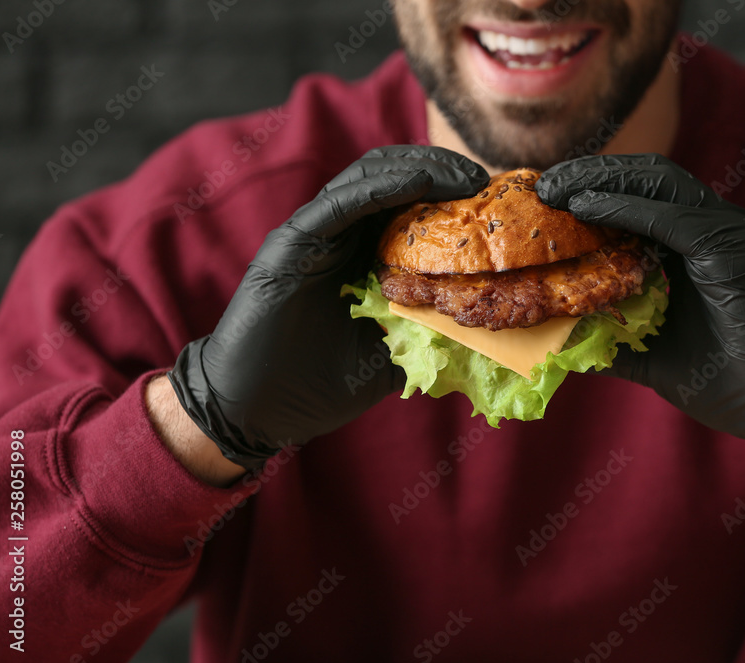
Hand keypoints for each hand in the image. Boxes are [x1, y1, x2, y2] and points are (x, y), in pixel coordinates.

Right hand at [167, 146, 488, 467]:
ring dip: (420, 169)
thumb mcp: (389, 360)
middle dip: (440, 168)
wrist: (254, 412)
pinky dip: (384, 187)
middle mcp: (336, 237)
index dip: (448, 191)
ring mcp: (312, 235)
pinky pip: (343, 202)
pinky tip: (421, 182)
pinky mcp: (292, 242)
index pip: (406, 203)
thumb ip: (423, 339)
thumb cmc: (315, 388)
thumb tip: (481, 335)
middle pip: (391, 177)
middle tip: (482, 178)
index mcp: (358, 257)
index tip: (491, 198)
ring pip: (369, 177)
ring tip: (462, 176)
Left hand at [538, 154, 744, 503]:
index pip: (643, 199)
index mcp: (703, 245)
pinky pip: (671, 217)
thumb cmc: (735, 385)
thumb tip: (559, 341)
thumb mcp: (655, 357)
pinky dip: (624, 208)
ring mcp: (732, 233)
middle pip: (647, 180)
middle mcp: (719, 228)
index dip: (594, 191)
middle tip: (542, 185)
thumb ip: (613, 341)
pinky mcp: (736, 248)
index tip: (546, 200)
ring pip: (658, 184)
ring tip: (555, 188)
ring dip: (601, 181)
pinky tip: (584, 207)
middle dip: (591, 176)